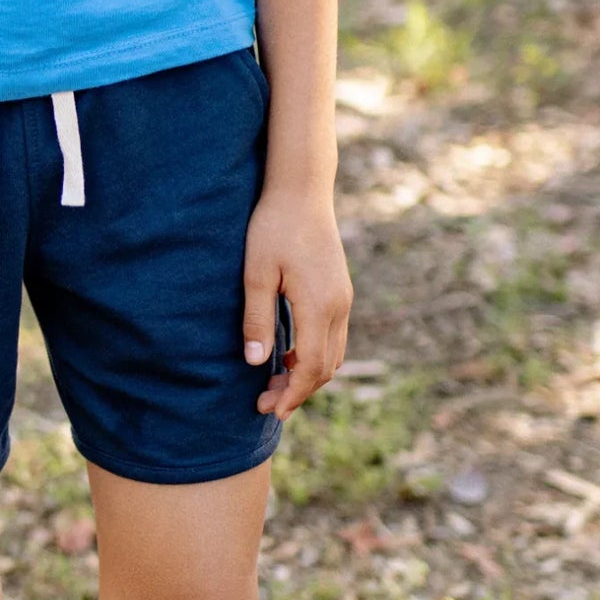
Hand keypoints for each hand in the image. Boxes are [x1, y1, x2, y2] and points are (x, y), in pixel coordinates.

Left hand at [242, 187, 351, 420]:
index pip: (310, 367)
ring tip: (275, 383)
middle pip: (325, 367)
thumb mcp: (256, 271)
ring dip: (307, 374)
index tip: (268, 410)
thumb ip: (257, 318)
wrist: (301, 189)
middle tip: (264, 403)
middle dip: (297, 391)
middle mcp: (339, 307)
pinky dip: (314, 354)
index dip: (291, 394)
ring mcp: (343, 297)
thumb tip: (256, 363)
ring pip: (333, 354)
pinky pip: (333, 336)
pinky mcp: (340, 289)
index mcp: (319, 306)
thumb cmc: (274, 226)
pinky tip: (289, 353)